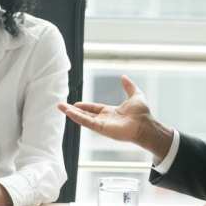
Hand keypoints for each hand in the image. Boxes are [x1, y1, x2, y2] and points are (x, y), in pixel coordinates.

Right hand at [57, 75, 172, 160]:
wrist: (145, 124)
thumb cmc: (143, 113)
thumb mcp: (135, 95)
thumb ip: (129, 86)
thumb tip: (124, 77)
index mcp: (111, 112)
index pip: (94, 109)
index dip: (84, 106)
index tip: (75, 103)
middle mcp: (104, 119)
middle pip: (85, 114)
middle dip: (73, 110)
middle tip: (61, 106)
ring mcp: (102, 125)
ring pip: (83, 118)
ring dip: (71, 113)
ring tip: (60, 107)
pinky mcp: (101, 128)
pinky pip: (87, 122)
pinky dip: (77, 117)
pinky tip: (69, 113)